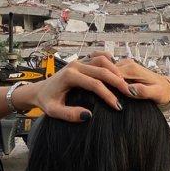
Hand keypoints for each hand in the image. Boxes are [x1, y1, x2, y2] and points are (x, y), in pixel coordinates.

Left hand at [17, 56, 131, 121]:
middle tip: (129, 93)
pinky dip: (109, 60)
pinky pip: (98, 55)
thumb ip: (69, 115)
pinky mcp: (81, 60)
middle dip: (117, 81)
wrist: (40, 90)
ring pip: (102, 59)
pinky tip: (116, 71)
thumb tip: (88, 115)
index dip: (108, 95)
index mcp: (69, 76)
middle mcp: (75, 65)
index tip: (118, 107)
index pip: (94, 84)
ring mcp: (78, 60)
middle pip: (102, 69)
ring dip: (115, 70)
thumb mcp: (54, 111)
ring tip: (125, 83)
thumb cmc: (47, 101)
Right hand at [103, 55, 169, 104]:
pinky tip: (106, 89)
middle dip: (102, 82)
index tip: (105, 97)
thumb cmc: (162, 92)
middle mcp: (127, 63)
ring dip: (103, 81)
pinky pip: (110, 73)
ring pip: (107, 72)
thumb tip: (129, 90)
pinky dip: (107, 80)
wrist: (167, 87)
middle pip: (106, 72)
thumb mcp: (155, 94)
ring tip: (101, 94)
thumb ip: (143, 91)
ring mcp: (125, 65)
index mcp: (132, 69)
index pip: (111, 74)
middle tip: (101, 97)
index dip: (106, 85)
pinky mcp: (124, 68)